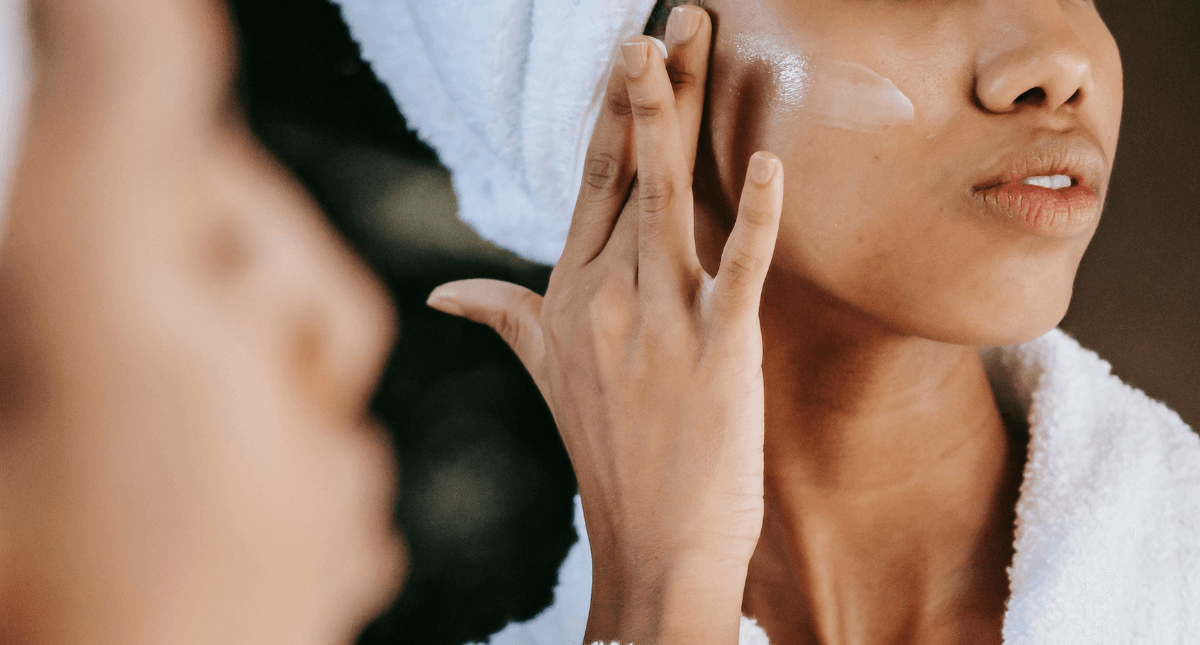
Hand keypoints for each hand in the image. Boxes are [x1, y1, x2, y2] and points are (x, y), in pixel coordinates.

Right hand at [426, 6, 783, 643]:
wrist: (652, 540)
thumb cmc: (606, 453)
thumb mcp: (545, 372)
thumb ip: (504, 316)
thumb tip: (445, 292)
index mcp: (573, 291)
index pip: (593, 181)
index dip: (613, 111)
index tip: (628, 49)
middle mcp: (608, 293)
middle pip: (632, 168)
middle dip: (650, 86)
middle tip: (673, 16)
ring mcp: (660, 319)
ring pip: (670, 195)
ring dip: (680, 113)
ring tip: (691, 37)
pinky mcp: (718, 349)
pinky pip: (739, 269)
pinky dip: (756, 215)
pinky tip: (769, 160)